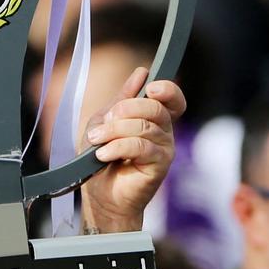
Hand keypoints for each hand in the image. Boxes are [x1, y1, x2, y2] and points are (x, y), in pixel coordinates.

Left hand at [80, 70, 184, 234]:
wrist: (101, 195)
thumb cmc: (102, 158)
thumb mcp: (105, 122)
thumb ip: (122, 100)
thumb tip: (142, 72)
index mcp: (154, 119)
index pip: (172, 99)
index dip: (167, 89)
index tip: (150, 87)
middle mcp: (164, 132)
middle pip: (156, 108)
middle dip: (126, 109)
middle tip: (105, 122)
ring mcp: (164, 149)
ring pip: (144, 127)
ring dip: (114, 131)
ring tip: (96, 141)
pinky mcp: (160, 166)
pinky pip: (141, 147)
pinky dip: (117, 147)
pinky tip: (102, 155)